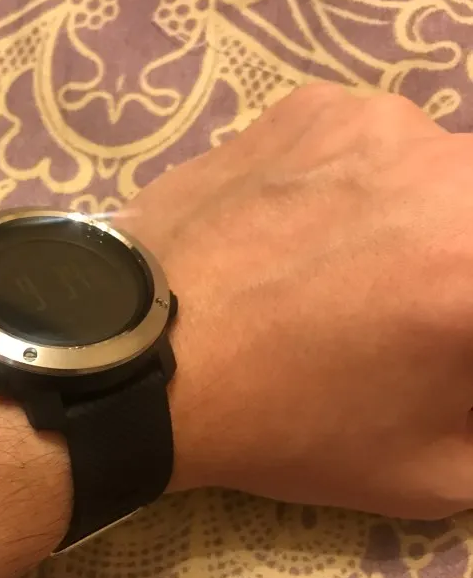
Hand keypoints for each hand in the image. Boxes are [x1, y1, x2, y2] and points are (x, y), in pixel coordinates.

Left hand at [125, 84, 472, 518]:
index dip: (464, 326)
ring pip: (440, 172)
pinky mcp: (317, 104)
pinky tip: (305, 231)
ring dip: (425, 218)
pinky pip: (373, 144)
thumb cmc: (286, 424)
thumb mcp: (433, 472)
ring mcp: (381, 123)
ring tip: (352, 272)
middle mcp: (454, 170)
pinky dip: (361, 184)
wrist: (139, 355)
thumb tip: (472, 373)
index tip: (443, 341)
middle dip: (460, 270)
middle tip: (413, 308)